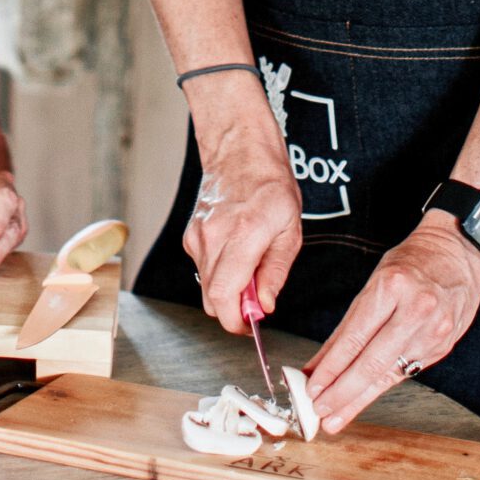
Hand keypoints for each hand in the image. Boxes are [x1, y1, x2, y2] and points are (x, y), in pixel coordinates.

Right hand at [182, 106, 301, 334]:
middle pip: (212, 300)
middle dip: (235, 309)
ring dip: (228, 289)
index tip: (252, 326)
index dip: (236, 322)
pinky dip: (220, 273)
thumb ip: (276, 271)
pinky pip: (203, 270)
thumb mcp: (290, 229)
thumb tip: (264, 306)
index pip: (224, 297)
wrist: (240, 153)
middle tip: (258, 298)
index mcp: (242, 235)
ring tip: (251, 266)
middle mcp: (212, 237)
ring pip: (207, 287)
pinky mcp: (190, 236)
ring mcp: (196, 236)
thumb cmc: (270, 186)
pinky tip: (236, 253)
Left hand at [301, 211, 479, 433]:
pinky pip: (405, 372)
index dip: (330, 366)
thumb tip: (320, 361)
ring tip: (333, 417)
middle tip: (318, 409)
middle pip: (371, 362)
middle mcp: (415, 311)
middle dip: (341, 391)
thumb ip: (350, 325)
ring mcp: (432, 332)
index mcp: (392, 287)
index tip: (311, 386)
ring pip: (388, 374)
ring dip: (357, 398)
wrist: (460, 254)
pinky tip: (361, 400)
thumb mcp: (376, 281)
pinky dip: (379, 388)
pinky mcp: (442, 346)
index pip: (354, 336)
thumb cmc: (412, 263)